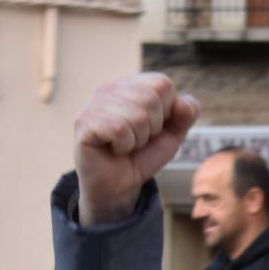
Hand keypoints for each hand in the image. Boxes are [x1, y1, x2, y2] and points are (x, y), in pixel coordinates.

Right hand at [74, 73, 200, 225]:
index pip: (162, 83)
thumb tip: (183, 102)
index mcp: (131, 85)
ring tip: (125, 145)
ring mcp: (94, 103)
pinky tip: (114, 149)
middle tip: (137, 140)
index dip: (167, 112)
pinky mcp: (83, 122)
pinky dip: (124, 146)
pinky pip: (119, 129)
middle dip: (153, 128)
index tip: (152, 128)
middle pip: (151, 98)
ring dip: (138, 140)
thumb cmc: (142, 155)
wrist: (119, 186)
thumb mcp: (172, 134)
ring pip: (137, 116)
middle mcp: (109, 88)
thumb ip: (185, 114)